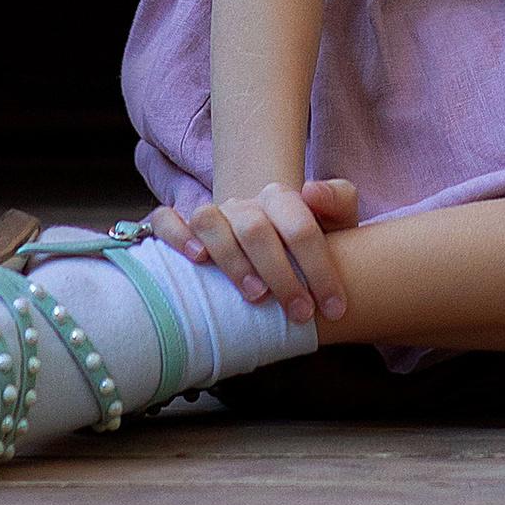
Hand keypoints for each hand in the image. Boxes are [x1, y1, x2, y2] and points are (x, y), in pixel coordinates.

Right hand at [152, 173, 358, 324]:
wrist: (270, 236)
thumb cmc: (305, 240)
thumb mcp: (336, 220)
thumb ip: (338, 200)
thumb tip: (310, 191)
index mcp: (280, 198)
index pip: (299, 224)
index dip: (319, 267)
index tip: (334, 307)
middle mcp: (243, 204)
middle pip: (255, 228)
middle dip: (281, 274)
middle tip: (300, 313)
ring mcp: (213, 215)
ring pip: (211, 221)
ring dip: (232, 260)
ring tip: (255, 296)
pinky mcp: (183, 228)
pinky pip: (166, 220)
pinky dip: (176, 234)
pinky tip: (195, 258)